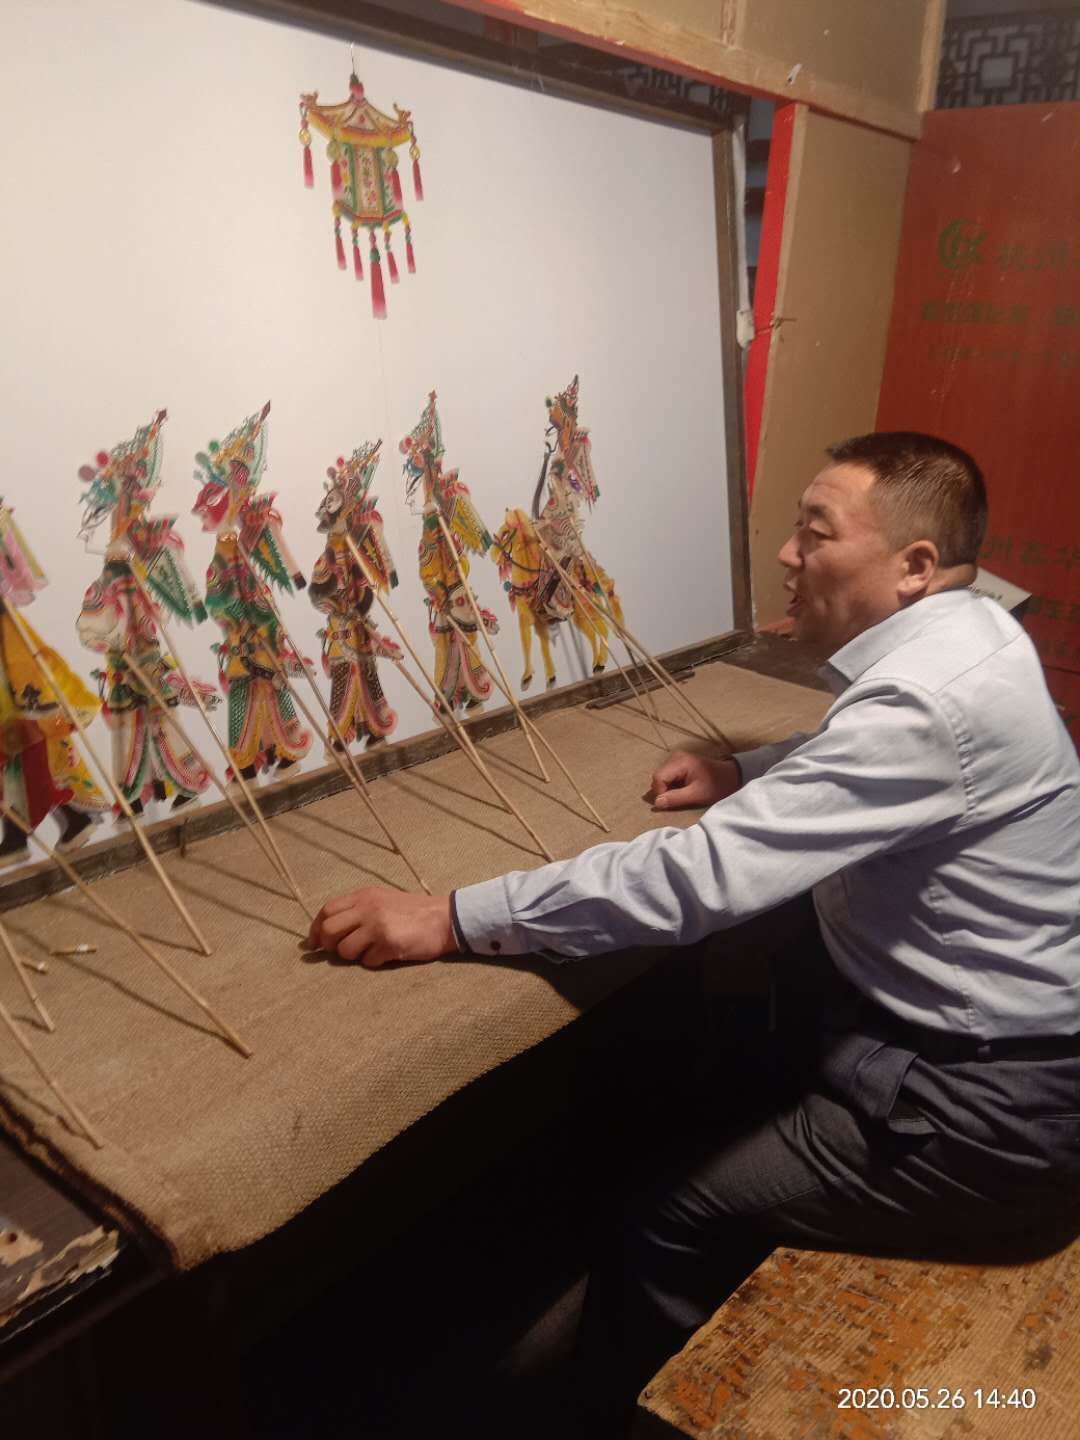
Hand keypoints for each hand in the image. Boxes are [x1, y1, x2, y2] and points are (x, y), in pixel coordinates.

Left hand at [306, 887, 458, 966]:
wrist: (444, 919)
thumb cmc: (411, 911)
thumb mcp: (382, 899)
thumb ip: (357, 909)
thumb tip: (325, 930)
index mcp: (364, 895)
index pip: (327, 911)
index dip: (316, 929)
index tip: (314, 944)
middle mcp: (368, 908)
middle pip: (329, 930)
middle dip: (329, 945)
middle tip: (337, 952)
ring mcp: (378, 926)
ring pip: (345, 950)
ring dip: (353, 956)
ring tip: (369, 951)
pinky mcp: (389, 944)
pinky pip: (367, 961)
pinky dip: (373, 962)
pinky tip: (386, 955)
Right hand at [647, 750, 739, 810]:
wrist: (730, 776)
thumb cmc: (716, 785)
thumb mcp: (697, 794)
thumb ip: (676, 798)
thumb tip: (657, 803)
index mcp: (680, 762)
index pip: (658, 778)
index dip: (661, 792)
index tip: (672, 802)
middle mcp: (675, 756)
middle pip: (658, 776)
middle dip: (664, 790)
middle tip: (679, 798)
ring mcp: (676, 758)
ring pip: (662, 777)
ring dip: (668, 788)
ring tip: (683, 793)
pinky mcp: (678, 762)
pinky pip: (668, 775)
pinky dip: (672, 785)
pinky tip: (683, 788)